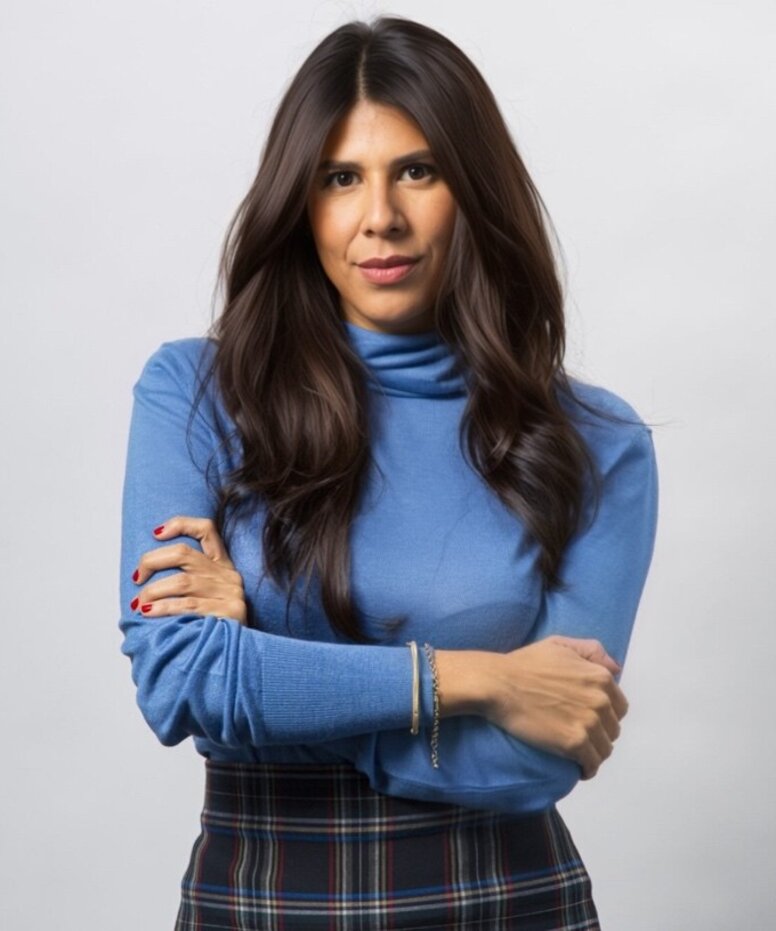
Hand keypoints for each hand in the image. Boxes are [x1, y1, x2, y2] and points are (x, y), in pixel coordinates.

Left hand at [130, 516, 247, 623]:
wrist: (238, 659)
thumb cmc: (212, 629)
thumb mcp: (204, 600)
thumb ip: (185, 584)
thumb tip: (143, 578)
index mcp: (223, 567)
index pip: (206, 530)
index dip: (181, 524)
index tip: (156, 533)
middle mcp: (228, 576)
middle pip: (184, 554)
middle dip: (152, 562)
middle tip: (136, 576)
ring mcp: (231, 593)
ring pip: (182, 582)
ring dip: (153, 592)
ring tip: (138, 604)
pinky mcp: (230, 612)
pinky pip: (188, 606)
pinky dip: (163, 608)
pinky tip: (149, 613)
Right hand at [485, 635, 627, 779]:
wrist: (499, 684)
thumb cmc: (524, 664)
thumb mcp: (559, 645)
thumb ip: (591, 651)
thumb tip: (615, 669)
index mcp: (600, 677)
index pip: (619, 706)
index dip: (605, 714)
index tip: (591, 719)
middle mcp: (600, 700)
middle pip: (613, 729)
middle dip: (600, 734)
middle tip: (580, 736)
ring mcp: (589, 722)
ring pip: (605, 749)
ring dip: (594, 753)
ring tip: (579, 754)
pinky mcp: (574, 742)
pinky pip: (592, 764)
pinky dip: (587, 769)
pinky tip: (579, 769)